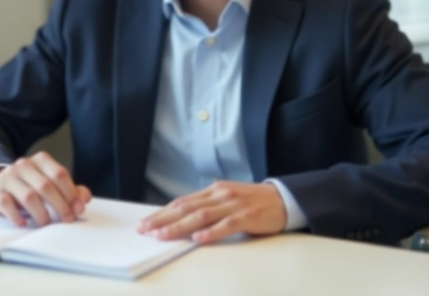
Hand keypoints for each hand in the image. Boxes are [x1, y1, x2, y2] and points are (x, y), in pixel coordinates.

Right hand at [0, 151, 91, 227]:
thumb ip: (70, 191)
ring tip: (47, 224)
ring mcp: (8, 178)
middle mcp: (24, 165)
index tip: (78, 210)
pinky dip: (17, 216)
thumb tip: (83, 200)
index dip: (71, 193)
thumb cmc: (29, 186)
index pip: (59, 174)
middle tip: (67, 220)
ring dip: (42, 213)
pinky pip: (7, 204)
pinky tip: (23, 223)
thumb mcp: (49, 184)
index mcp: (40, 160)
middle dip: (60, 205)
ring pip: (29, 196)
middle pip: (46, 186)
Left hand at [137, 181, 286, 244]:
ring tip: (162, 235)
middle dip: (163, 220)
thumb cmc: (253, 202)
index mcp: (213, 190)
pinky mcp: (247, 216)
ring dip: (179, 227)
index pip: (182, 202)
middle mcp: (220, 195)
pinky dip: (211, 232)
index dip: (162, 213)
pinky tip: (198, 238)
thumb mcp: (226, 199)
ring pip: (201, 216)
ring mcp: (233, 205)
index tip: (145, 223)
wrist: (283, 198)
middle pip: (186, 208)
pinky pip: (226, 225)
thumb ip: (207, 206)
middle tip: (145, 230)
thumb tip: (181, 220)